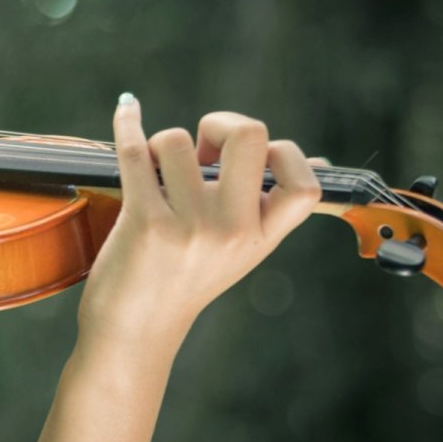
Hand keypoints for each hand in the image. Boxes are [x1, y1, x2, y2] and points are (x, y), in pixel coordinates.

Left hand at [76, 95, 322, 347]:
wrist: (134, 331)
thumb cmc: (181, 280)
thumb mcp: (239, 250)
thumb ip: (264, 207)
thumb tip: (315, 159)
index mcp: (261, 235)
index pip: (304, 182)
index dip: (281, 151)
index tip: (247, 161)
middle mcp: (233, 230)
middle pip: (249, 135)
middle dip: (220, 123)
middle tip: (200, 146)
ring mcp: (191, 227)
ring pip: (176, 141)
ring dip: (159, 146)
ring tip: (152, 174)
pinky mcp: (146, 223)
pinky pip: (136, 152)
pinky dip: (127, 124)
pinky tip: (127, 111)